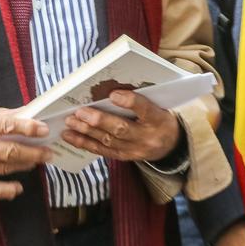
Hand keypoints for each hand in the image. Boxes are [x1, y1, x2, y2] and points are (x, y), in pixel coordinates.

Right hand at [0, 106, 50, 199]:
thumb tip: (24, 114)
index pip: (6, 125)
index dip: (28, 128)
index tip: (44, 129)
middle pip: (9, 151)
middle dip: (34, 151)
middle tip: (49, 150)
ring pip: (4, 168)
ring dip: (25, 165)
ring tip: (39, 160)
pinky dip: (6, 190)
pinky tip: (19, 187)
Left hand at [61, 91, 181, 161]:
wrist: (173, 145)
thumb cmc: (162, 118)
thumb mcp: (160, 105)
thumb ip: (141, 99)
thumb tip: (112, 88)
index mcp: (158, 119)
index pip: (144, 109)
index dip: (129, 102)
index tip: (113, 94)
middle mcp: (146, 137)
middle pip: (121, 129)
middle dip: (99, 120)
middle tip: (80, 112)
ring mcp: (135, 150)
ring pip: (108, 141)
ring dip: (86, 131)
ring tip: (71, 122)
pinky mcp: (125, 157)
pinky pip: (102, 151)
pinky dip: (84, 143)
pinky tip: (71, 136)